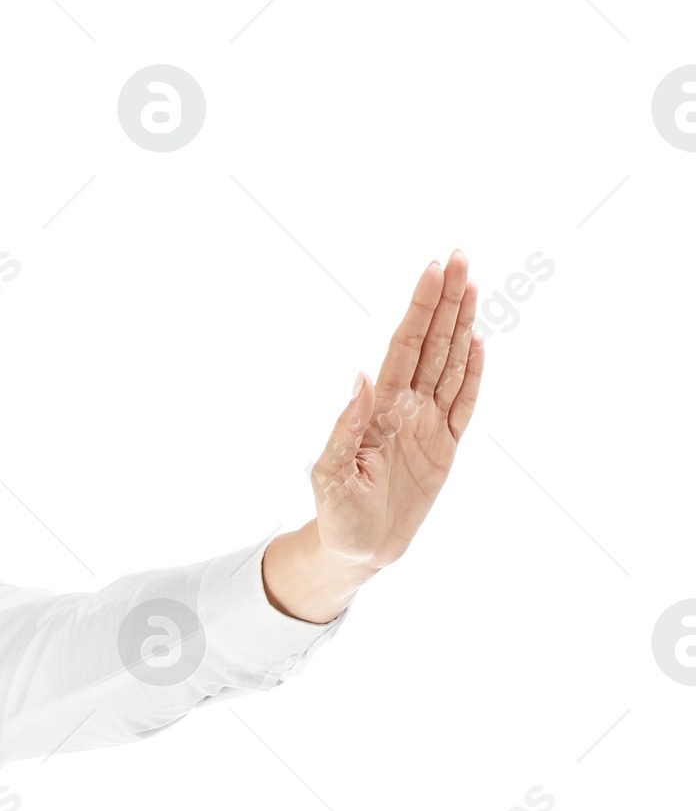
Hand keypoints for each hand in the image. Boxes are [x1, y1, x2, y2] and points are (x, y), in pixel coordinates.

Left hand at [262, 251, 483, 623]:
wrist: (357, 551)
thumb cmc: (336, 515)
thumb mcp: (330, 474)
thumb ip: (346, 427)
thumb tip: (361, 377)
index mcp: (379, 408)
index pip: (405, 346)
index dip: (421, 308)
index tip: (433, 270)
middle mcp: (406, 407)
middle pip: (432, 344)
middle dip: (446, 302)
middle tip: (461, 258)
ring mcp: (427, 425)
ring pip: (450, 364)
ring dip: (462, 326)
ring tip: (474, 286)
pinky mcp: (444, 448)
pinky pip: (463, 404)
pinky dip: (472, 375)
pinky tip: (479, 344)